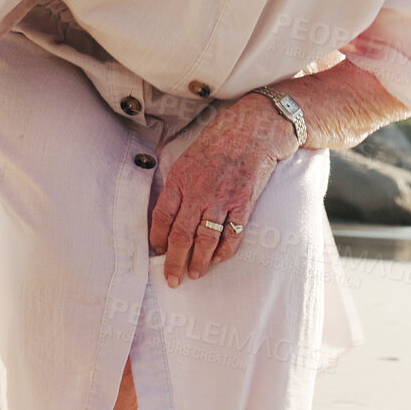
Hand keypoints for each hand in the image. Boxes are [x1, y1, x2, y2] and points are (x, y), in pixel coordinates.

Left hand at [147, 97, 297, 287]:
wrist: (253, 130)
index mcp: (180, 179)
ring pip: (205, 239)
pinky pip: (232, 234)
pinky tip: (218, 260)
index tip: (157, 252)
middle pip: (181, 234)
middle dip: (175, 261)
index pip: (161, 216)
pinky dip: (224, 251)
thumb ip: (177, 185)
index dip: (157, 238)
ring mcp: (222, 198)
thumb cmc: (218, 142)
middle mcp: (198, 191)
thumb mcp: (187, 157)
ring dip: (198, 261)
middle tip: (171, 279)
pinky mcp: (244, 203)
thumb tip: (165, 213)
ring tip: (194, 274)